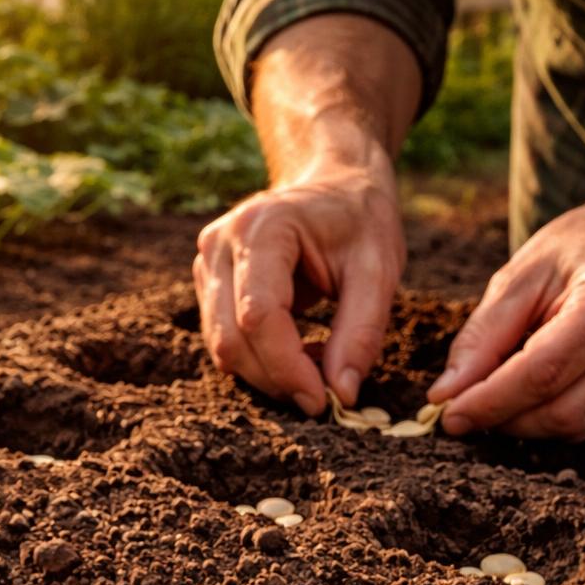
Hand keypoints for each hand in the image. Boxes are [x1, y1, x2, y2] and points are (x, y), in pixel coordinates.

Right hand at [192, 161, 404, 414]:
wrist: (333, 182)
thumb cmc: (360, 220)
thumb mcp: (378, 269)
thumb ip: (361, 332)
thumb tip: (342, 394)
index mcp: (260, 229)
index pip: (258, 316)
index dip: (287, 367)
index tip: (323, 401)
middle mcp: (219, 245)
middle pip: (231, 339)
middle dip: (276, 379)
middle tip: (323, 397)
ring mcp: (206, 265)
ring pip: (222, 347)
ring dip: (268, 374)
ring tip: (317, 367)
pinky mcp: (208, 285)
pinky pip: (224, 340)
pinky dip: (261, 361)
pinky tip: (299, 351)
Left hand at [428, 196, 584, 440]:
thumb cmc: (578, 250)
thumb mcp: (520, 276)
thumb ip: (482, 336)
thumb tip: (445, 395)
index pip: (544, 371)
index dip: (491, 401)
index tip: (448, 416)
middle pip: (562, 410)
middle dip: (503, 419)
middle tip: (462, 411)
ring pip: (576, 426)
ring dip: (524, 424)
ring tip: (495, 399)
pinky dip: (551, 419)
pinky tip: (532, 395)